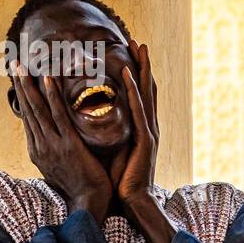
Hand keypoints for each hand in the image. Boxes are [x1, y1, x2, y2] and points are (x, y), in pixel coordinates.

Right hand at [12, 61, 112, 221]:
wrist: (90, 203)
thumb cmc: (80, 186)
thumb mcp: (59, 167)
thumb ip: (55, 150)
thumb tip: (54, 138)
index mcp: (37, 150)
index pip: (28, 117)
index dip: (23, 96)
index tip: (20, 78)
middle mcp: (39, 146)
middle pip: (27, 109)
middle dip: (21, 85)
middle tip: (14, 63)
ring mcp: (52, 145)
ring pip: (37, 109)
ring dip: (29, 85)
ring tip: (23, 65)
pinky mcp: (67, 145)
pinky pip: (57, 115)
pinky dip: (51, 95)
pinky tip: (47, 78)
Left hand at [113, 40, 158, 207]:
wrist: (134, 202)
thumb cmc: (122, 180)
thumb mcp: (116, 151)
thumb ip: (111, 135)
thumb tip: (94, 122)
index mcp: (142, 128)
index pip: (140, 94)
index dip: (138, 72)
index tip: (131, 52)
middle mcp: (149, 126)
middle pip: (147, 87)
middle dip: (143, 63)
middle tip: (138, 40)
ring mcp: (149, 131)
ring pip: (146, 92)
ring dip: (142, 68)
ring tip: (138, 46)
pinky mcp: (145, 139)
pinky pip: (138, 109)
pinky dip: (134, 90)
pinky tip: (129, 74)